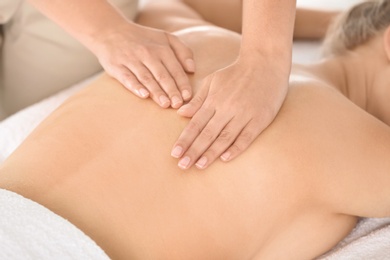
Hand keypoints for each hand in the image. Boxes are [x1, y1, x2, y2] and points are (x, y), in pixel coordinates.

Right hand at [92, 22, 194, 108]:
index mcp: (161, 48)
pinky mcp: (117, 66)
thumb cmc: (143, 39)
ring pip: (146, 78)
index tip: (188, 97)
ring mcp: (131, 60)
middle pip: (162, 75)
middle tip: (178, 105)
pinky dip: (136, 86)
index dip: (182, 83)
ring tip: (165, 104)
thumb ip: (182, 51)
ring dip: (156, 92)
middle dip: (171, 90)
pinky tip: (144, 95)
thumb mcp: (165, 37)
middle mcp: (147, 53)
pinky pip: (127, 78)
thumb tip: (192, 69)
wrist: (110, 31)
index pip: (175, 69)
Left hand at [171, 54, 289, 169]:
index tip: (175, 153)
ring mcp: (244, 114)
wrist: (265, 62)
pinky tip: (225, 159)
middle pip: (207, 133)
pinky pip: (246, 137)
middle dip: (193, 150)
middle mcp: (227, 108)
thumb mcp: (213, 80)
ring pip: (225, 137)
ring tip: (199, 165)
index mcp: (214, 99)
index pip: (196, 123)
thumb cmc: (236, 73)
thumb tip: (181, 113)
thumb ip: (197, 99)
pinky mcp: (260, 119)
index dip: (185, 139)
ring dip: (211, 153)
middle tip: (182, 165)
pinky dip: (236, 148)